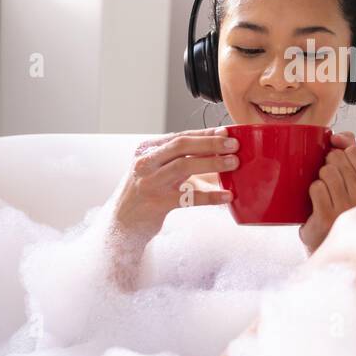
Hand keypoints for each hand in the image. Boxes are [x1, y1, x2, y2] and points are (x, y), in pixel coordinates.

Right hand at [112, 127, 237, 241]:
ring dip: (212, 163)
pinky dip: (210, 196)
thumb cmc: (145, 193)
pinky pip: (188, 197)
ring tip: (233, 163)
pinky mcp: (157, 204)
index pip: (179, 136)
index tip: (226, 132)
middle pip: (181, 146)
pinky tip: (225, 196)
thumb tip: (215, 151)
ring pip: (184, 167)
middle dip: (210, 143)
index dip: (204, 133)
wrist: (122, 223)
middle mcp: (146, 163)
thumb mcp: (156, 170)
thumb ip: (178, 160)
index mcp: (147, 150)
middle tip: (233, 145)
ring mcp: (150, 183)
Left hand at [299, 132, 355, 253]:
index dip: (341, 152)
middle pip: (337, 160)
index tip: (339, 164)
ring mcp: (345, 211)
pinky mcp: (326, 219)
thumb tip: (337, 137)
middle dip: (328, 163)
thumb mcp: (353, 175)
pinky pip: (316, 187)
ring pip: (326, 172)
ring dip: (320, 176)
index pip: (354, 152)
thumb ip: (350, 148)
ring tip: (324, 189)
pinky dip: (312, 190)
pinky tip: (317, 201)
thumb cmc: (341, 201)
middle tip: (329, 179)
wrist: (326, 237)